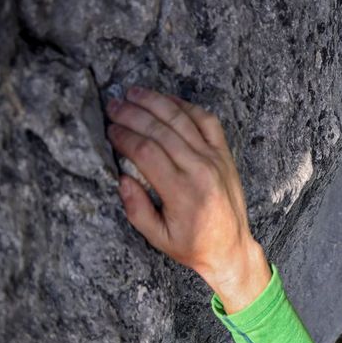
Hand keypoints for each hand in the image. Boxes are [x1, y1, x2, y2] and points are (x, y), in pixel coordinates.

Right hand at [106, 87, 270, 312]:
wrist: (231, 249)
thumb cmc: (192, 246)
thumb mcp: (158, 239)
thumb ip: (137, 210)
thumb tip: (122, 178)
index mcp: (181, 193)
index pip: (146, 152)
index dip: (125, 137)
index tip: (110, 130)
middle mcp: (200, 170)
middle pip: (160, 130)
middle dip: (133, 115)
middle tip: (113, 105)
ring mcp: (215, 159)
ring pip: (181, 119)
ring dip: (155, 102)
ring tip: (132, 93)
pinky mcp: (224, 154)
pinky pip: (206, 120)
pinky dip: (185, 106)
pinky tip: (166, 100)